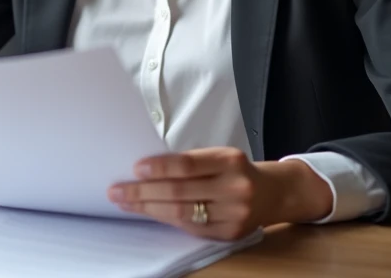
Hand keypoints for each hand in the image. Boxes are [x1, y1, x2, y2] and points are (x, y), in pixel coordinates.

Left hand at [107, 147, 333, 240]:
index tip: (136, 169)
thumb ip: (191, 163)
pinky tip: (149, 212)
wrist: (272, 193)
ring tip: (125, 203)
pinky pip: (190, 228)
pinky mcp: (229, 234)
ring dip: (148, 208)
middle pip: (180, 192)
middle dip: (144, 191)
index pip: (188, 164)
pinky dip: (166, 219)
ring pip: (182, 214)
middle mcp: (234, 188)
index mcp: (230, 161)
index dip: (160, 167)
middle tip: (117, 190)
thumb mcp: (219, 156)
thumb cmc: (236, 170)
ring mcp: (233, 214)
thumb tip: (146, 169)